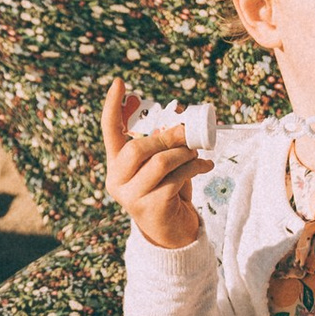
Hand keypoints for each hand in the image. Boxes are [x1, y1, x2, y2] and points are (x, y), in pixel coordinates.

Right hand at [103, 79, 203, 250]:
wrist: (172, 233)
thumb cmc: (168, 192)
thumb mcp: (163, 166)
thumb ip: (164, 146)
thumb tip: (178, 124)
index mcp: (116, 165)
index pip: (109, 131)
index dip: (112, 107)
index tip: (118, 82)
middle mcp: (116, 180)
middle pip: (137, 149)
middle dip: (167, 137)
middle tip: (189, 132)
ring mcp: (131, 197)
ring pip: (159, 163)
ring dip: (184, 153)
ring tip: (198, 151)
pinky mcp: (150, 208)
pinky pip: (175, 179)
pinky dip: (194, 168)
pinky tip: (205, 165)